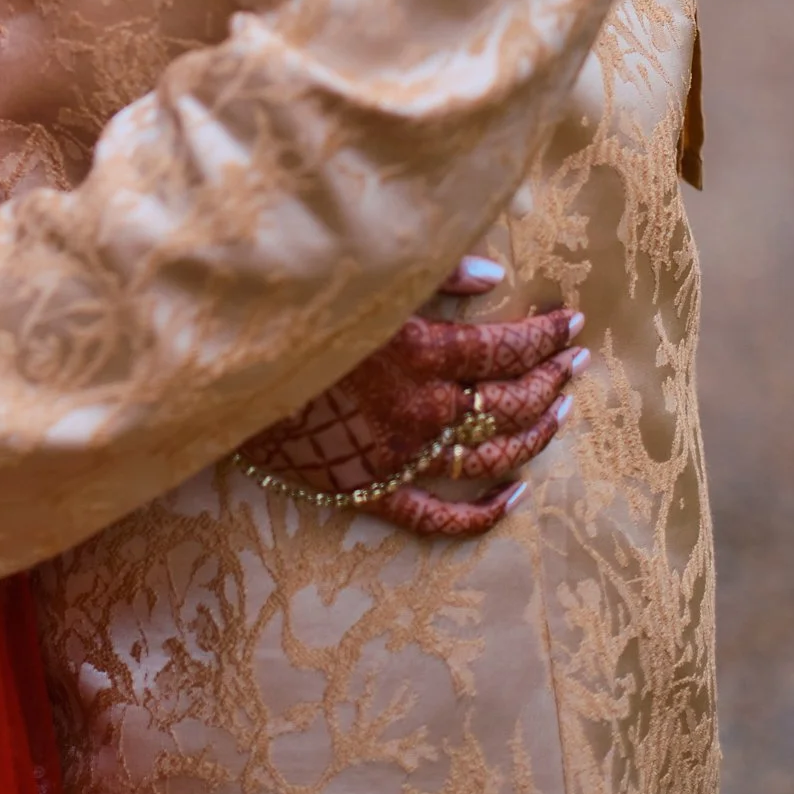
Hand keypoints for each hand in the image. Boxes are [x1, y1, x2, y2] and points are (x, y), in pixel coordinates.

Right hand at [232, 260, 586, 539]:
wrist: (216, 373)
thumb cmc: (286, 314)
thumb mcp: (359, 283)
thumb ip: (429, 276)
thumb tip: (494, 274)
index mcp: (419, 355)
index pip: (505, 349)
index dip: (545, 335)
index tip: (571, 320)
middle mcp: (420, 413)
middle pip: (509, 403)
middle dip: (551, 379)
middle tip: (576, 361)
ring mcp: (399, 460)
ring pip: (490, 458)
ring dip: (534, 437)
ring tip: (559, 414)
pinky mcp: (372, 492)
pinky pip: (439, 518)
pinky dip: (483, 515)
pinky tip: (515, 499)